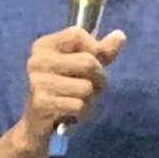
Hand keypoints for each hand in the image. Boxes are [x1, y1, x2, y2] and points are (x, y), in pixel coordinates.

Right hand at [18, 27, 120, 153]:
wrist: (38, 123)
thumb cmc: (64, 90)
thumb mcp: (82, 68)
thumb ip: (101, 52)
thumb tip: (121, 35)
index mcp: (44, 45)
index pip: (77, 34)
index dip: (94, 50)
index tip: (90, 64)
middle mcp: (37, 60)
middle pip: (88, 62)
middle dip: (98, 79)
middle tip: (87, 89)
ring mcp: (37, 82)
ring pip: (86, 87)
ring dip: (90, 99)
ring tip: (76, 100)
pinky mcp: (42, 103)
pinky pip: (79, 105)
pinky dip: (82, 112)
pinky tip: (70, 112)